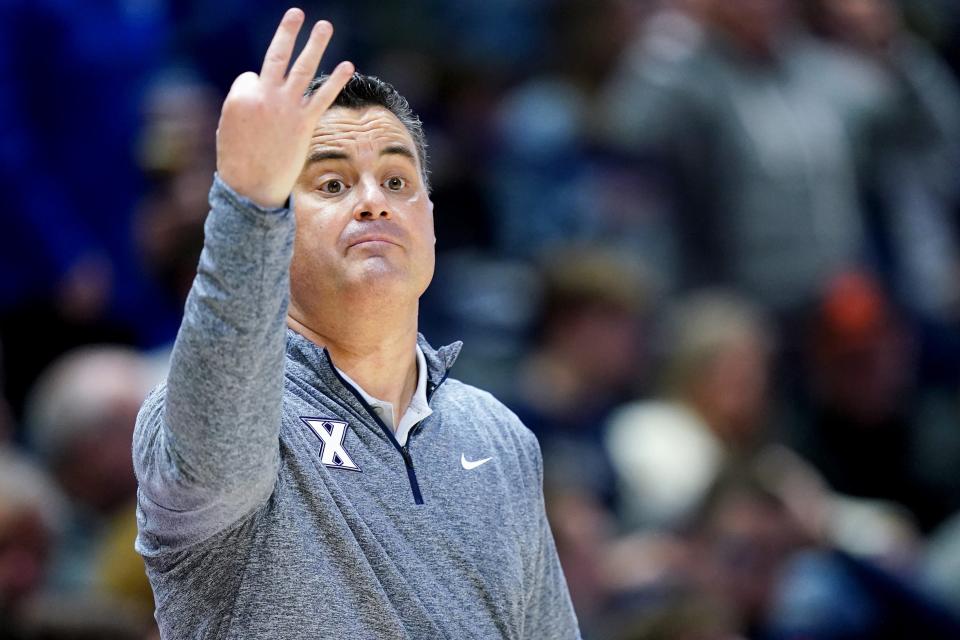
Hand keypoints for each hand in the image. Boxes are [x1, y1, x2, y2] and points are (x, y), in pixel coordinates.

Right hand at [216, 8, 353, 207]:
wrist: (251, 188)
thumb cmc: (238, 162)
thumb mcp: (230, 128)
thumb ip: (245, 107)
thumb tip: (261, 96)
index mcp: (240, 96)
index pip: (251, 77)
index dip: (255, 92)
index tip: (257, 112)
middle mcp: (263, 96)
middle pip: (277, 56)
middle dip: (288, 33)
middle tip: (297, 13)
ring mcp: (285, 108)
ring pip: (302, 68)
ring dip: (315, 45)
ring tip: (325, 26)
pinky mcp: (304, 123)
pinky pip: (322, 96)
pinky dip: (336, 80)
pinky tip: (348, 66)